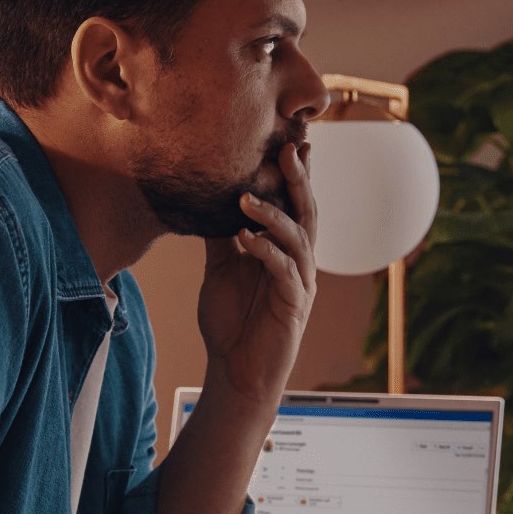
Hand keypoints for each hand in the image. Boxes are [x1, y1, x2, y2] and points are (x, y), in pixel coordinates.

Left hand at [196, 141, 316, 402]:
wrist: (234, 372)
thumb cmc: (231, 322)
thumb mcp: (220, 269)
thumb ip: (221, 236)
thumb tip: (206, 199)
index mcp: (284, 251)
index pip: (293, 205)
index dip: (295, 175)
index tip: (289, 141)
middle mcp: (298, 263)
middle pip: (306, 212)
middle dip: (298, 180)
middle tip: (288, 149)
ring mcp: (299, 284)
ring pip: (298, 238)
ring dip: (273, 215)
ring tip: (246, 197)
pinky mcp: (293, 306)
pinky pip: (284, 271)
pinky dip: (266, 251)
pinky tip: (245, 238)